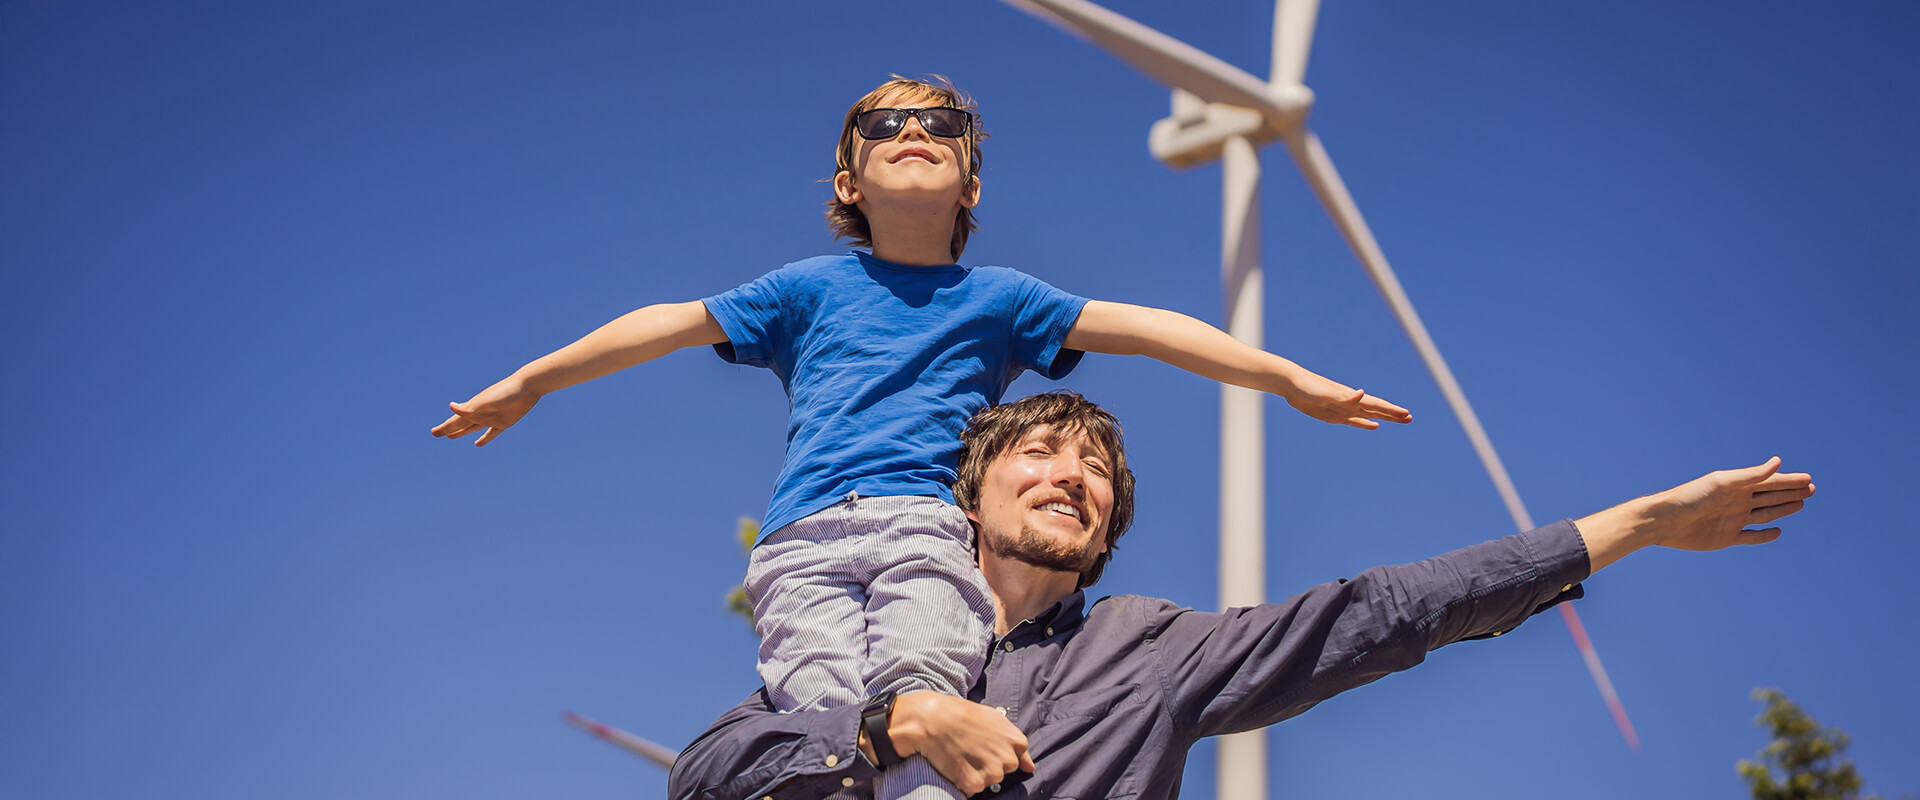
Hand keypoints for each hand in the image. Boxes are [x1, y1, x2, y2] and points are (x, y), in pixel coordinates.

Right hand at [430, 377, 539, 445]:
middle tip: (436, 433)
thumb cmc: (506, 392)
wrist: (527, 386)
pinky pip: (491, 433)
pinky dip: (484, 439)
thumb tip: (451, 406)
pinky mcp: (504, 422)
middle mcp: (480, 413)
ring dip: (462, 432)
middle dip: (448, 429)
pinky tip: (477, 444)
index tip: (433, 433)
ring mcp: (491, 418)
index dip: (445, 427)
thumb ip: (470, 407)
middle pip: (461, 424)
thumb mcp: (486, 401)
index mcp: (474, 408)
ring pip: (472, 427)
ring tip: (451, 436)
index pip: (455, 420)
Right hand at [884, 692, 1033, 795]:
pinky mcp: (975, 783)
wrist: (933, 718)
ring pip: (988, 781)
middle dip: (989, 765)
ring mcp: (992, 773)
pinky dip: (963, 782)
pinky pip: (973, 789)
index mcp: (1015, 741)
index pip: (1017, 759)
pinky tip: (955, 765)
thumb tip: (1030, 766)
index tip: (986, 749)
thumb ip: (1014, 742)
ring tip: (961, 755)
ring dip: (976, 774)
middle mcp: (1008, 759)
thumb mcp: (995, 718)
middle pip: (1003, 772)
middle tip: (970, 750)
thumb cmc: (961, 714)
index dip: (998, 754)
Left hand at [1281, 372, 1411, 429]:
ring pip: (1369, 415)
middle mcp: (1350, 403)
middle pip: (1377, 410)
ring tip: (1399, 420)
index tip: (1407, 414)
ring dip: (1384, 418)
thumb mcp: (1325, 394)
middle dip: (1393, 414)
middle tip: (1410, 418)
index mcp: (1351, 397)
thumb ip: (1344, 396)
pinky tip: (1374, 426)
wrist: (1292, 384)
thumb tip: (1362, 393)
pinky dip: (1365, 423)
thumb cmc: (1308, 387)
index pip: (1376, 404)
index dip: (1392, 410)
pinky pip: (1354, 421)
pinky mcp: (1334, 415)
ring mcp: (1343, 409)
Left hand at [1648, 457, 1813, 551]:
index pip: (1768, 482)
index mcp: (1736, 486)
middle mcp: (1736, 501)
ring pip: (1764, 514)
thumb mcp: (1722, 483)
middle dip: (1790, 492)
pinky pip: (1750, 537)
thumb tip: (1778, 462)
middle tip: (1812, 489)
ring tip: (1801, 503)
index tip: (1809, 479)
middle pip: (1769, 496)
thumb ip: (1750, 475)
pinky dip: (1764, 536)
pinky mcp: (1726, 538)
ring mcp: (1732, 520)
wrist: (1664, 521)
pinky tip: (1778, 532)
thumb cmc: (1690, 497)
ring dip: (1783, 509)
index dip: (1789, 480)